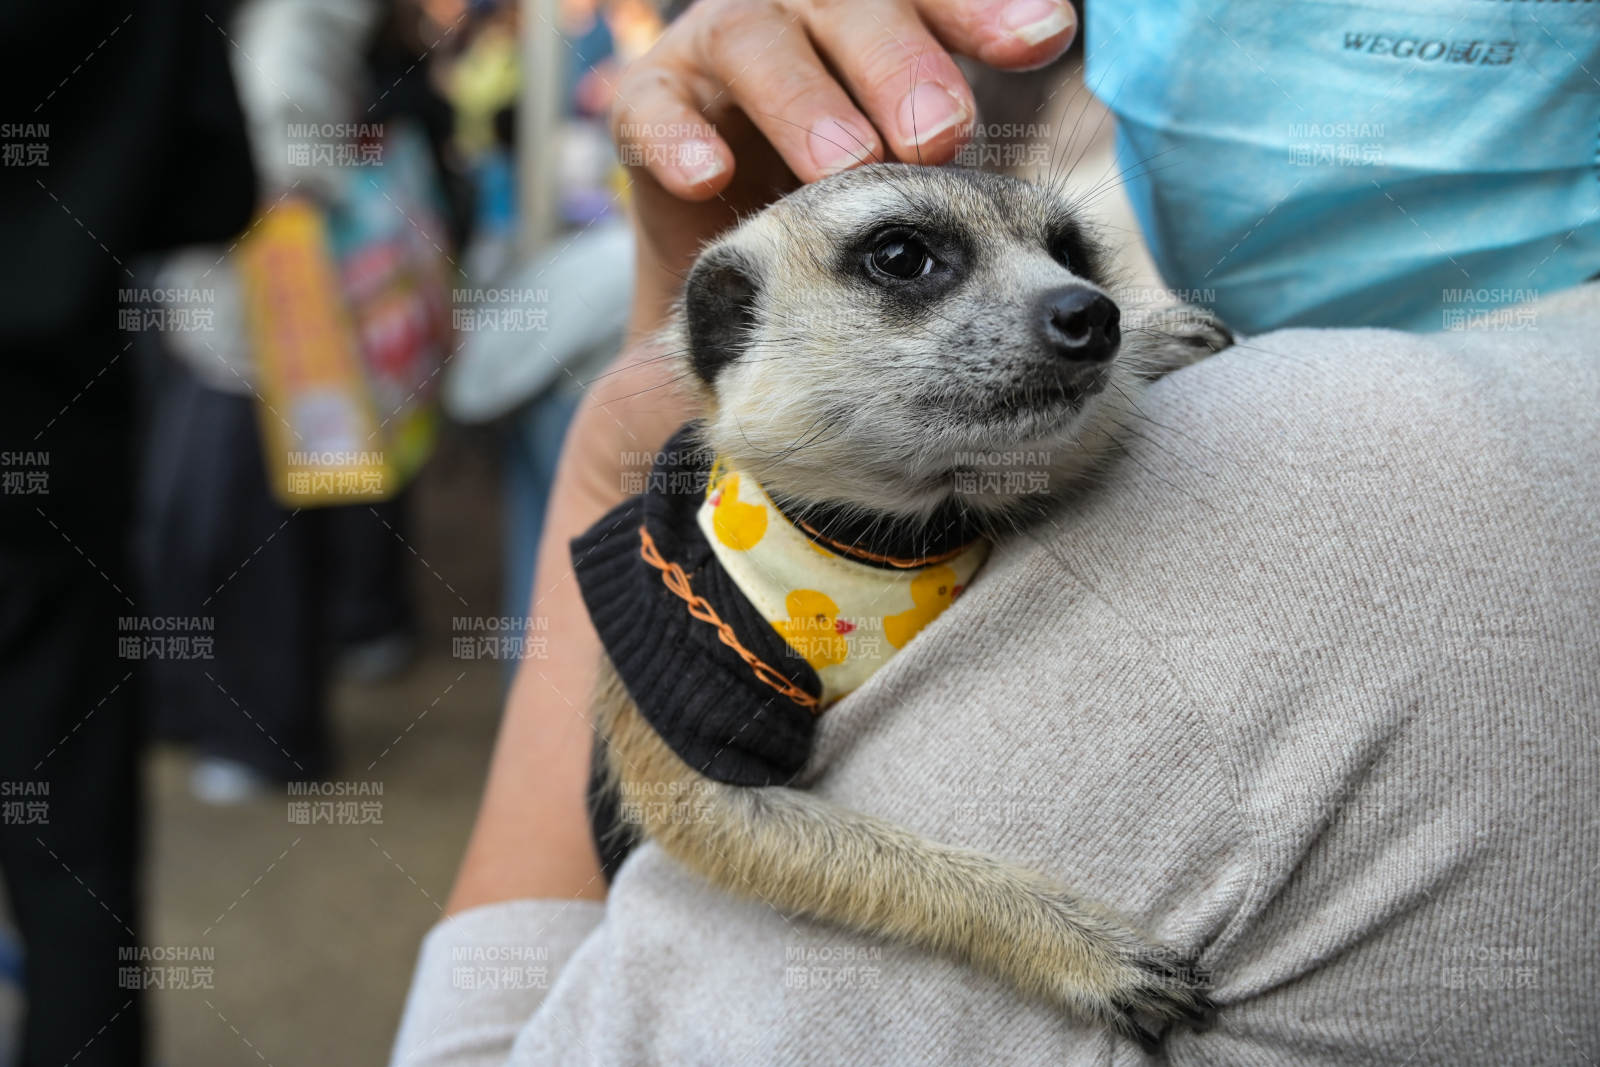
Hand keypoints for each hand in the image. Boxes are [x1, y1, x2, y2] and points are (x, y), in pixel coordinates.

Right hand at [610, 0, 1078, 327]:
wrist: (751, 288)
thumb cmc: (854, 220)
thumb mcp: (921, 198)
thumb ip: (977, 183)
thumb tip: (1087, 249)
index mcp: (882, 25)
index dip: (983, 7)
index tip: (1045, 37)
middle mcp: (805, 17)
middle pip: (851, 7)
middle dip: (901, 61)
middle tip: (941, 132)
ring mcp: (722, 53)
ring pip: (757, 43)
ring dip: (807, 100)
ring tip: (847, 162)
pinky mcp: (654, 103)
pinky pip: (655, 110)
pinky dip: (681, 140)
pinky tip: (714, 179)